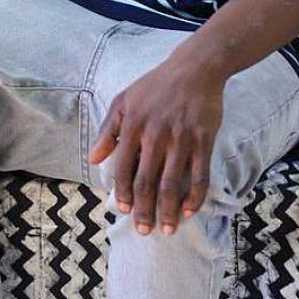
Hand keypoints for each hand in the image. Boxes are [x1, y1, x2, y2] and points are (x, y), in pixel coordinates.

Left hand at [88, 49, 224, 235]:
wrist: (194, 68)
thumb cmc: (155, 86)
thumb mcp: (124, 100)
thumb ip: (108, 130)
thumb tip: (93, 159)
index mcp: (133, 124)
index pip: (124, 167)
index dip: (122, 192)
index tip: (122, 209)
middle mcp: (156, 134)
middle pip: (147, 182)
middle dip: (143, 211)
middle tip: (143, 230)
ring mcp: (182, 138)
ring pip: (172, 184)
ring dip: (168, 211)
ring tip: (167, 230)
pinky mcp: (204, 140)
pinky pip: (200, 175)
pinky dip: (195, 197)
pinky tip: (189, 211)